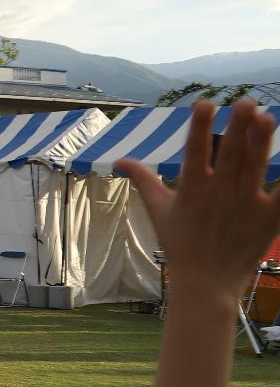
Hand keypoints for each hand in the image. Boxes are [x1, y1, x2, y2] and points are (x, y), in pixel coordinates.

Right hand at [118, 99, 279, 295]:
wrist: (206, 284)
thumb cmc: (180, 245)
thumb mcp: (158, 210)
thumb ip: (143, 180)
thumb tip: (120, 160)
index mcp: (192, 190)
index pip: (195, 152)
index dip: (200, 127)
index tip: (206, 104)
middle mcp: (219, 195)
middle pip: (231, 154)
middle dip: (239, 127)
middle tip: (248, 102)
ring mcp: (245, 207)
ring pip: (255, 168)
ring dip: (261, 141)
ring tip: (267, 117)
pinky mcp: (268, 220)